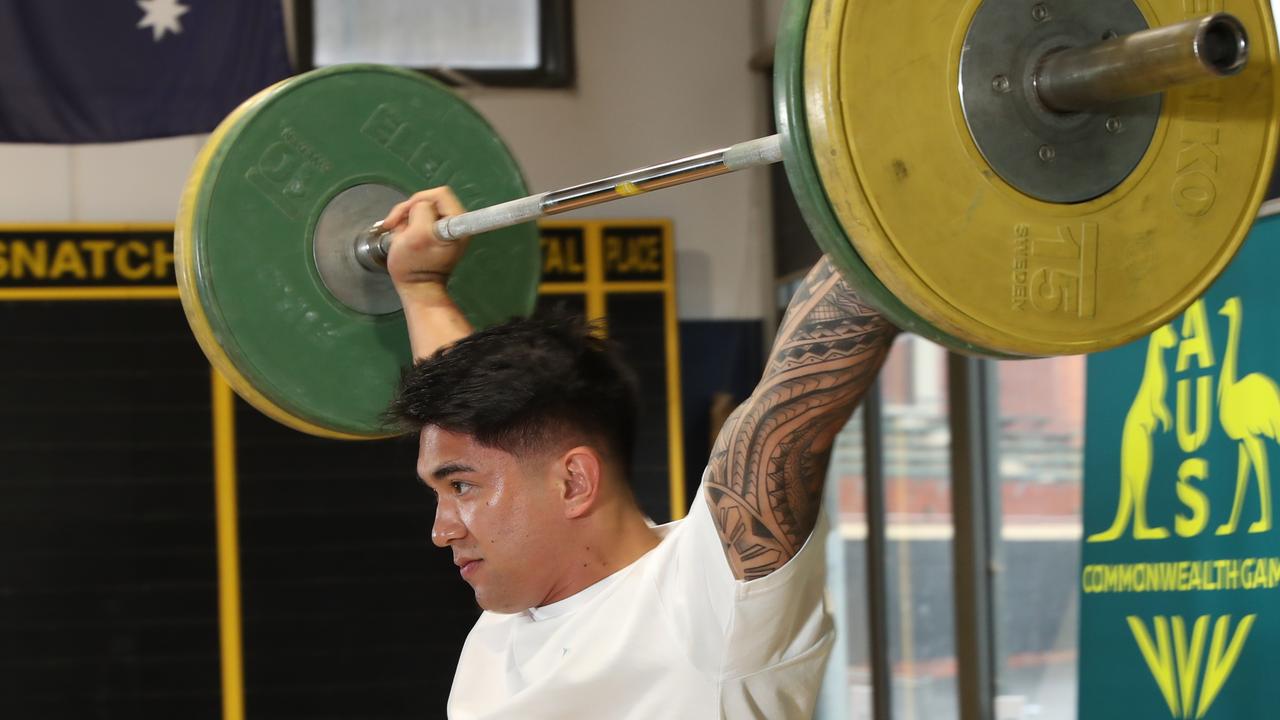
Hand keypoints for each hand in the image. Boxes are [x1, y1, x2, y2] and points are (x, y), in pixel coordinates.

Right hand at [380, 187, 469, 302]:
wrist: (417, 287)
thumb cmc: (415, 265)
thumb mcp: (416, 234)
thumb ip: (421, 211)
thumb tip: (421, 206)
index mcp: (457, 223)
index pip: (440, 194)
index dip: (420, 200)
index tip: (410, 216)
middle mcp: (456, 222)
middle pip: (428, 200)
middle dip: (409, 211)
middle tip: (396, 225)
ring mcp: (445, 228)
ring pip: (421, 208)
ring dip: (406, 219)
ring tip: (399, 234)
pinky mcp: (435, 233)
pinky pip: (419, 219)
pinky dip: (407, 225)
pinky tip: (401, 237)